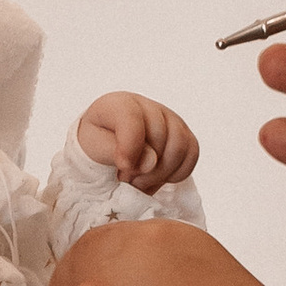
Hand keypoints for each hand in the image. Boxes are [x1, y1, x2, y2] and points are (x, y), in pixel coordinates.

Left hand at [75, 89, 200, 191]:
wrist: (107, 145)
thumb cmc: (99, 143)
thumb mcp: (93, 147)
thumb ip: (115, 151)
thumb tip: (150, 161)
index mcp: (120, 103)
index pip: (132, 118)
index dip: (130, 147)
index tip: (123, 168)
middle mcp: (148, 106)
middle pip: (160, 136)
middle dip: (143, 168)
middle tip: (125, 179)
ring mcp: (170, 118)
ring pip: (180, 147)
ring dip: (160, 174)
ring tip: (139, 181)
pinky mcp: (183, 133)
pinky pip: (192, 154)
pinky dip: (175, 174)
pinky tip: (155, 178)